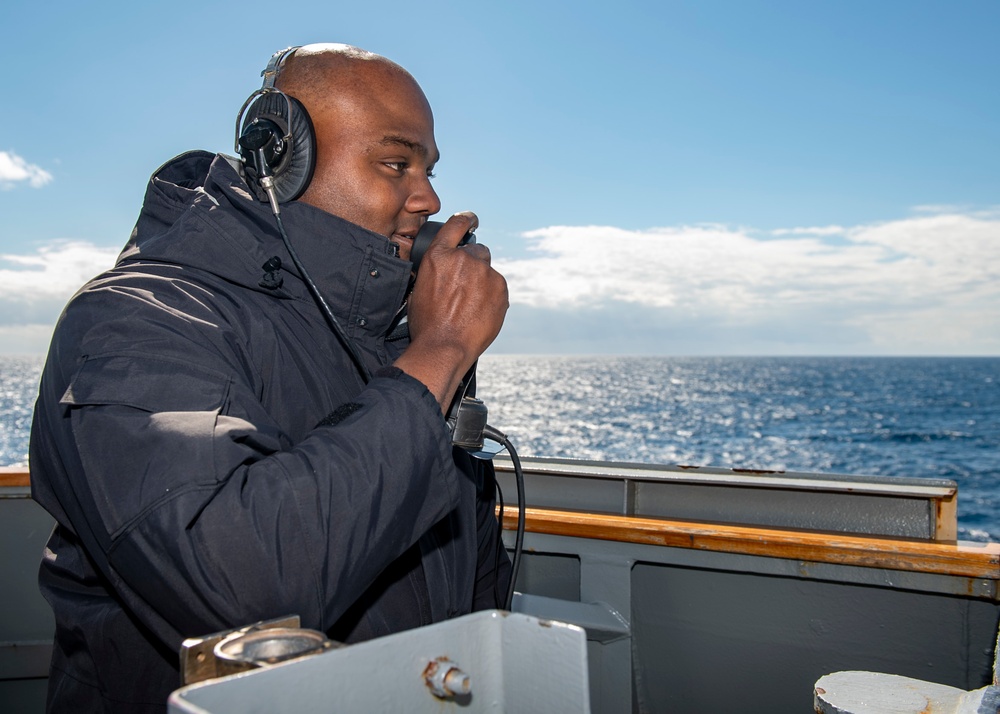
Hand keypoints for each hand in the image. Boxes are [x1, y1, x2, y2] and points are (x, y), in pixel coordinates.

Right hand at [394, 212, 508, 411]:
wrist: (445, 346)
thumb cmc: (427, 323)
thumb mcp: (418, 289)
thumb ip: (433, 270)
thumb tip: (440, 267)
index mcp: (439, 255)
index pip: (456, 225)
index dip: (466, 220)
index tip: (471, 219)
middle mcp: (464, 259)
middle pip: (477, 251)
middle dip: (473, 264)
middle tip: (465, 286)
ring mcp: (485, 273)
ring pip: (488, 270)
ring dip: (482, 281)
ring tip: (471, 305)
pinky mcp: (501, 289)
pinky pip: (498, 287)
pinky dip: (492, 295)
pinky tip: (480, 311)